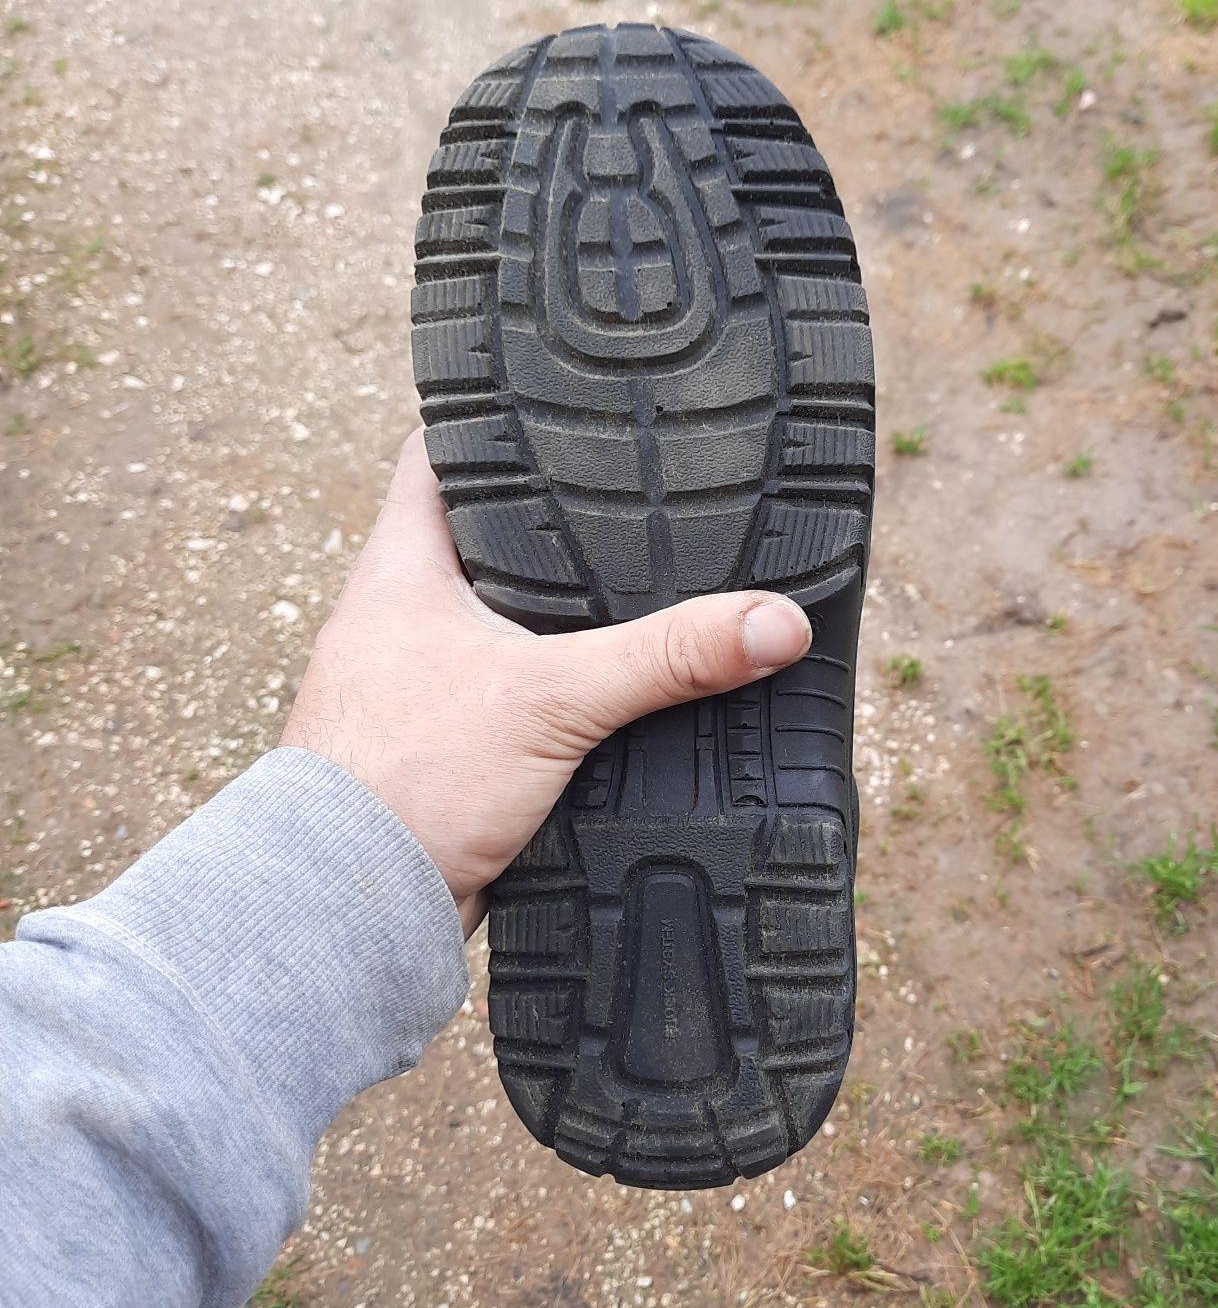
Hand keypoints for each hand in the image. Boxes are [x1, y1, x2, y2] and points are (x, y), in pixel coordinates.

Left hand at [279, 432, 811, 933]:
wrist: (351, 908)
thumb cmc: (406, 782)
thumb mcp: (554, 699)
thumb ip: (666, 655)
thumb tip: (775, 622)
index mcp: (400, 566)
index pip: (441, 453)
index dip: (495, 418)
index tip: (561, 399)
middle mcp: (402, 613)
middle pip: (484, 534)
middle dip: (554, 520)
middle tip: (633, 491)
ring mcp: (419, 680)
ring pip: (503, 620)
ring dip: (560, 612)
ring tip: (643, 582)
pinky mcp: (445, 745)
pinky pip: (512, 693)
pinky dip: (558, 687)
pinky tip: (613, 690)